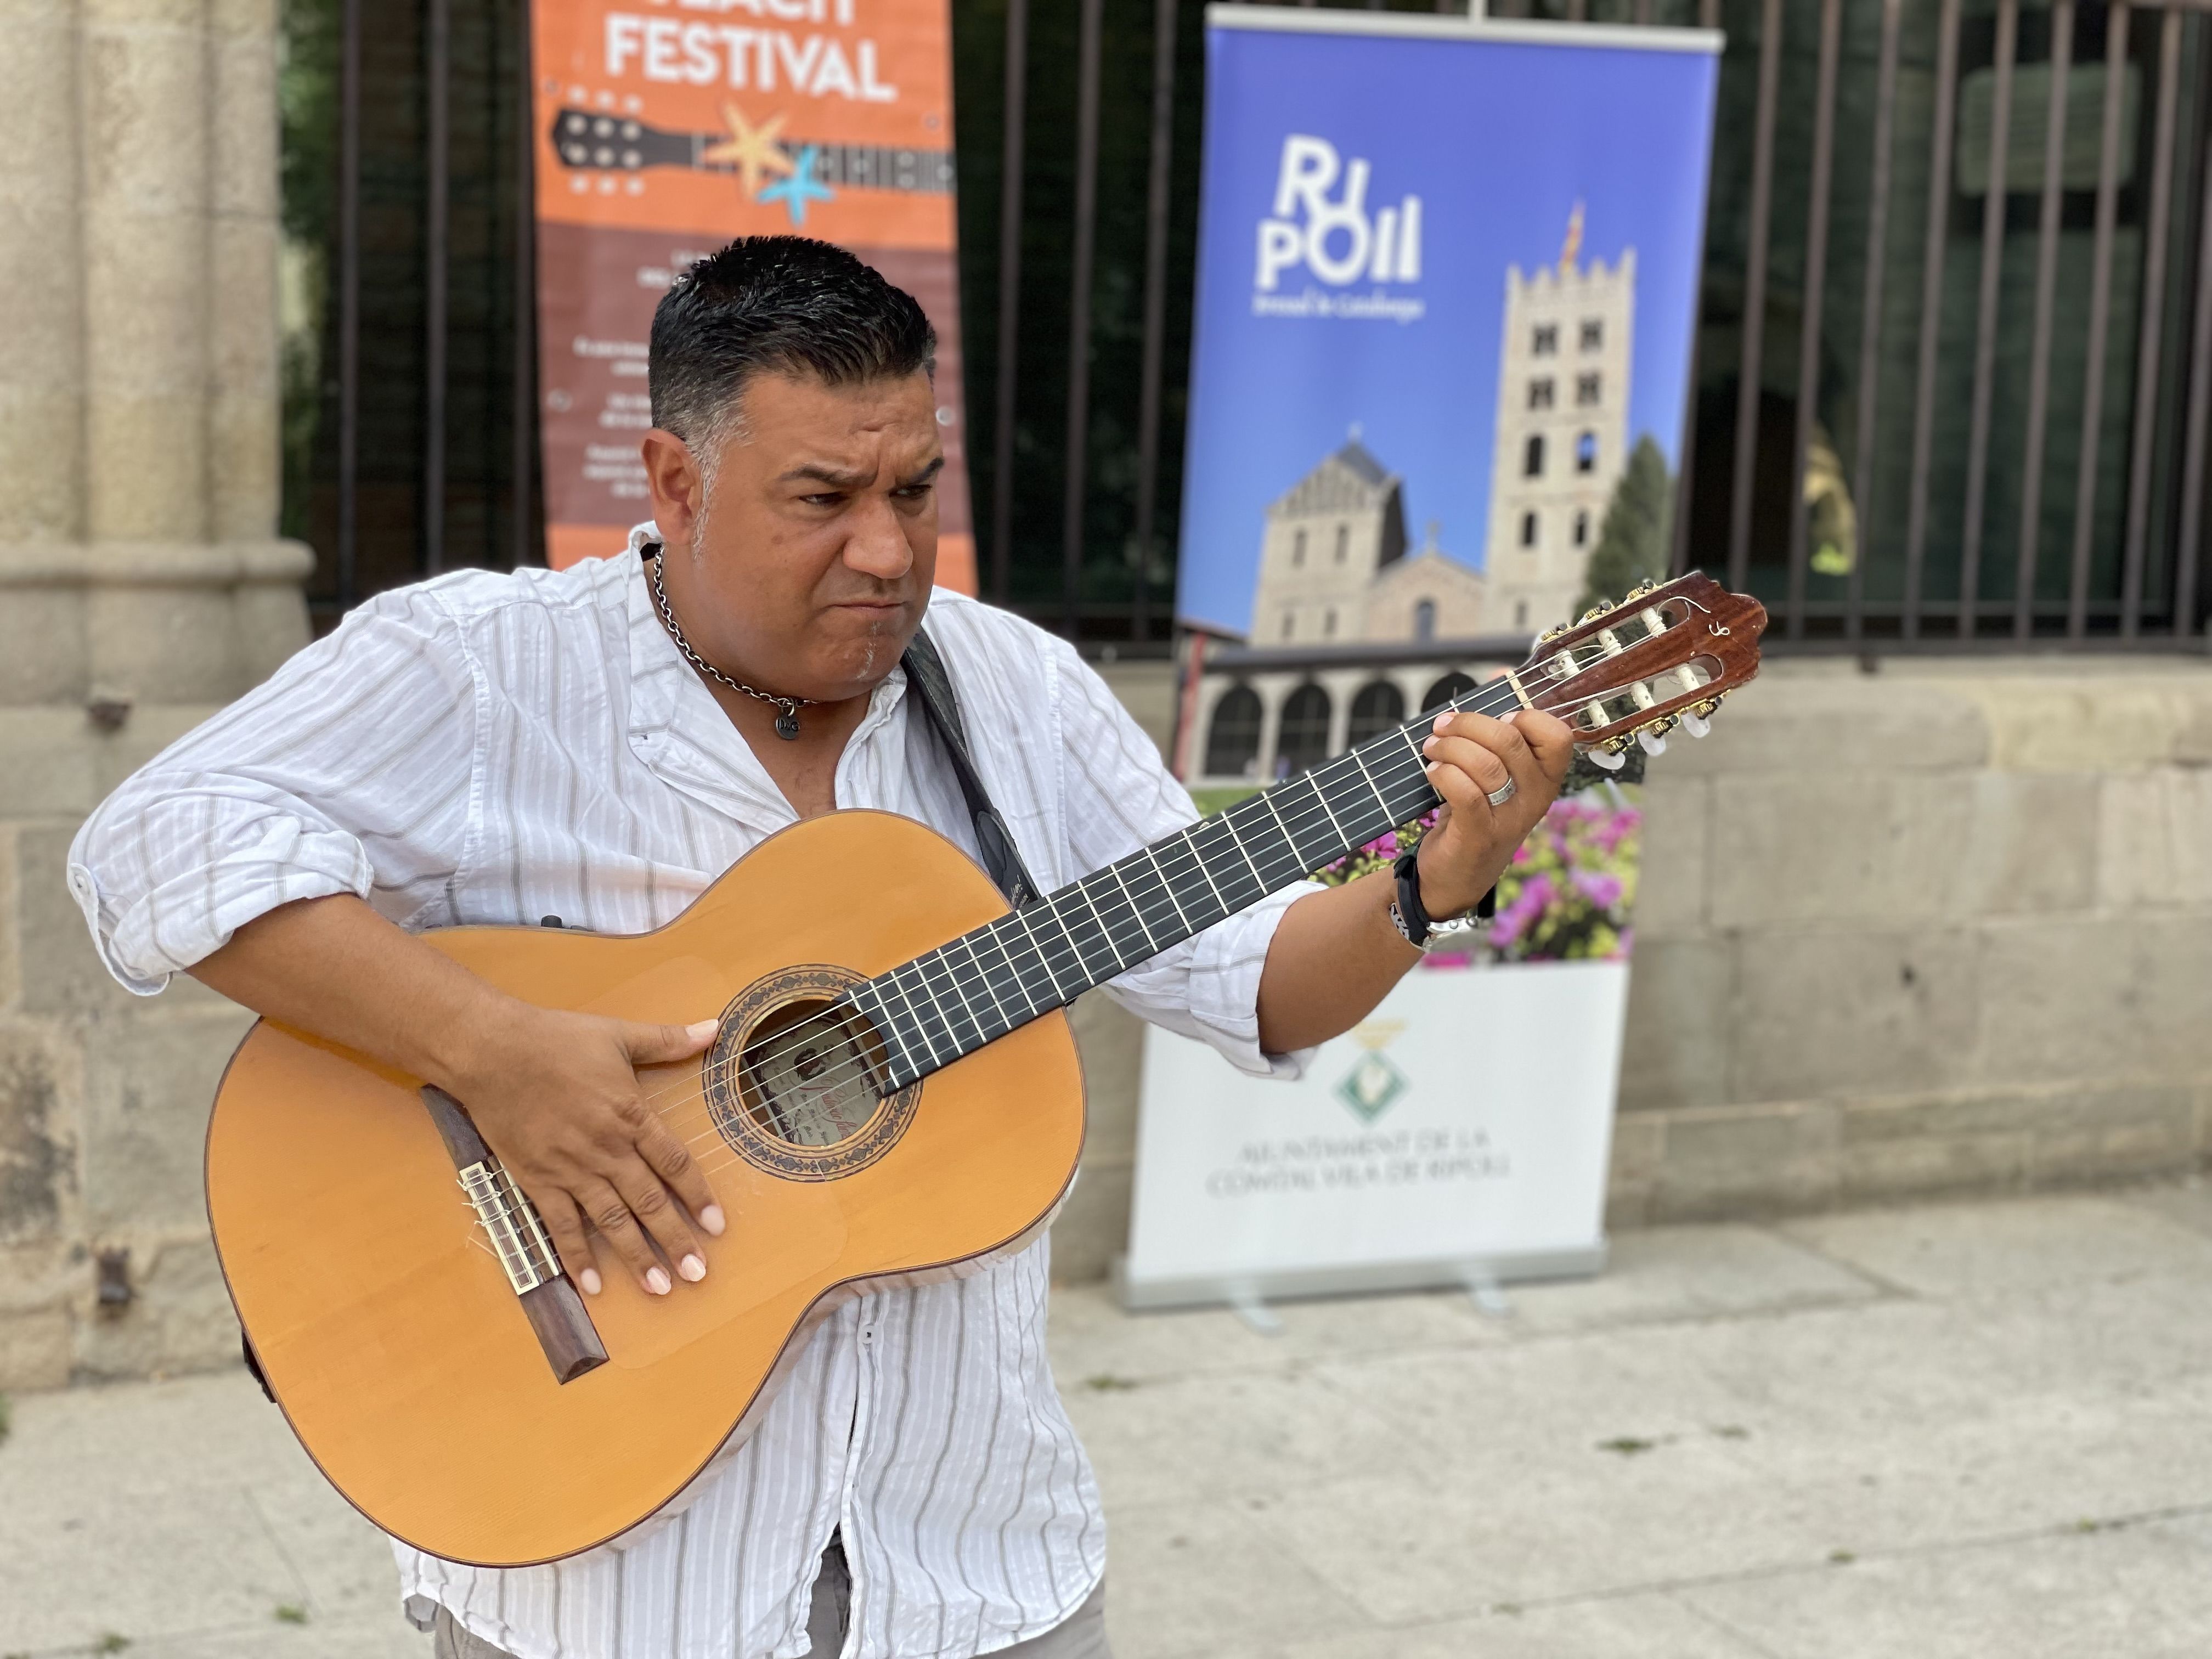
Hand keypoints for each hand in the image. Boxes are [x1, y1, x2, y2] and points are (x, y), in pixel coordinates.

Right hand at [444, 1006, 724, 1297]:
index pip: (675, 1163)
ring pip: (612, 1221)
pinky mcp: (538, 1180)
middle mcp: (607, 1149)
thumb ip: (667, 1040)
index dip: (699, 1196)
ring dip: (637, 1257)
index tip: (718, 1226)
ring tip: (660, 1288)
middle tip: (698, 1273)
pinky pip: (561, 1226)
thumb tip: (714, 1028)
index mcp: (630, 1116)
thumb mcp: (618, 1035)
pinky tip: (591, 1285)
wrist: (491, 1052)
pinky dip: (576, 1257)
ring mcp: (571, 1169)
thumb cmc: (555, 1040)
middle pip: (649, 1201)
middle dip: (676, 1239)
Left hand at [1413, 706, 1576, 919]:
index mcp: (1546, 776)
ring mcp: (1511, 819)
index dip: (1524, 714)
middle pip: (1510, 740)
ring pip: (1485, 764)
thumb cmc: (1475, 812)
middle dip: (1467, 723)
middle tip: (1441, 727)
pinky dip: (1443, 774)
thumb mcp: (1494, 771)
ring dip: (1449, 746)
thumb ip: (1499, 727)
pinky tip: (1432, 772)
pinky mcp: (1481, 835)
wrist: (1454, 876)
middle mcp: (1536, 797)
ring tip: (1431, 748)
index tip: (1495, 715)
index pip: (1557, 734)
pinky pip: (1464, 792)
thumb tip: (1501, 674)